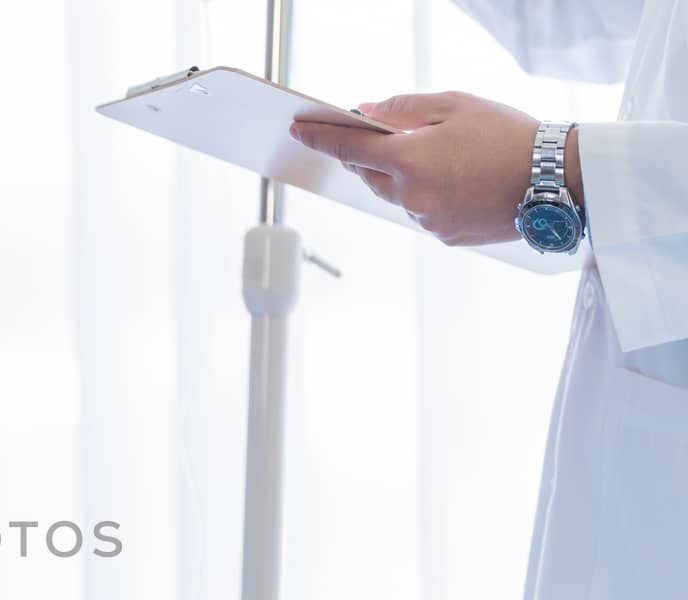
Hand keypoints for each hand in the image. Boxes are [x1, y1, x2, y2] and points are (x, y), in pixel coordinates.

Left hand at [288, 91, 576, 246]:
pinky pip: (421, 212)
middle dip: (371, 156)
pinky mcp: (443, 236)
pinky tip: (458, 182)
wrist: (556, 180)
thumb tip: (365, 112)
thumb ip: (403, 108)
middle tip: (388, 139)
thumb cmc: (510, 135)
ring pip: (397, 196)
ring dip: (404, 177)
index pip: (350, 147)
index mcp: (411, 159)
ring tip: (444, 159)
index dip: (322, 137)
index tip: (300, 129)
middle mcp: (412, 195)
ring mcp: (426, 220)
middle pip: (371, 174)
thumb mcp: (456, 105)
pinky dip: (428, 196)